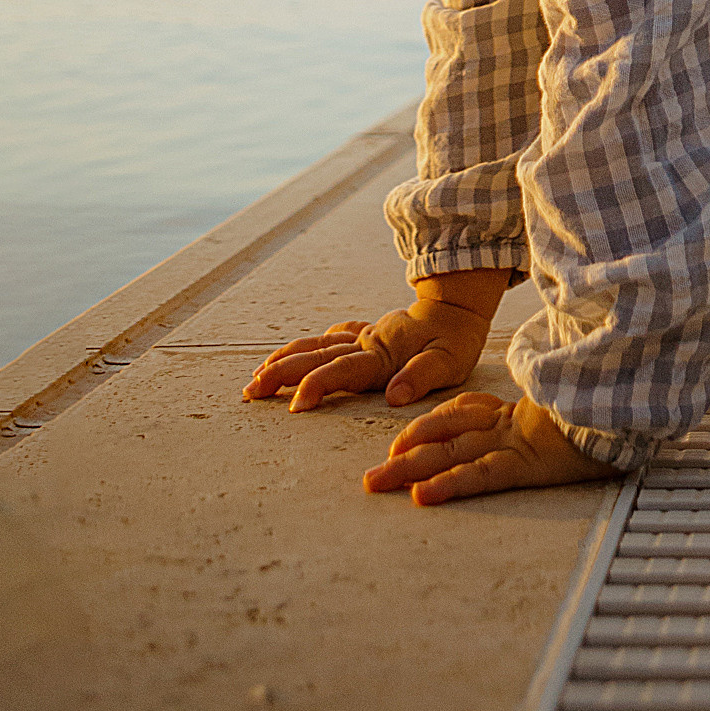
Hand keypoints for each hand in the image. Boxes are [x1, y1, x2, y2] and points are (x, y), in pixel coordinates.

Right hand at [244, 280, 505, 413]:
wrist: (457, 305)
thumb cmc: (455, 339)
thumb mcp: (449, 361)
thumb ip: (421, 376)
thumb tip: (394, 396)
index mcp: (382, 355)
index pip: (343, 372)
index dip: (317, 385)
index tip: (295, 405)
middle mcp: (366, 344)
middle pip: (316, 357)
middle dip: (281, 374)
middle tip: (251, 391)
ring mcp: (363, 337)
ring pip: (315, 347)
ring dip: (284, 361)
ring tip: (256, 378)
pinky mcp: (365, 334)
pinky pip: (329, 339)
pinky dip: (306, 346)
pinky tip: (292, 354)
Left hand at [362, 391, 603, 504]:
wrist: (631, 399)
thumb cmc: (607, 411)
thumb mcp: (576, 411)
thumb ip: (559, 412)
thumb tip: (555, 418)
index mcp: (519, 414)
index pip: (465, 413)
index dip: (430, 425)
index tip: (403, 440)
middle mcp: (511, 426)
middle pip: (447, 437)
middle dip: (404, 456)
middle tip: (370, 480)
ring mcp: (516, 442)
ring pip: (451, 453)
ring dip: (410, 470)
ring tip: (377, 484)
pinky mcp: (527, 462)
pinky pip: (480, 475)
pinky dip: (449, 485)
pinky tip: (422, 497)